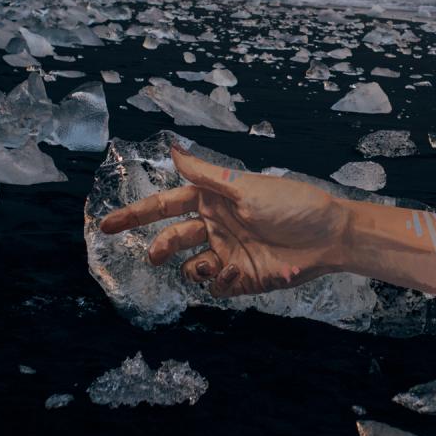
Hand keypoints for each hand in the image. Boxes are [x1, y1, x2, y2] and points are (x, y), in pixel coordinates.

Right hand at [99, 144, 350, 296]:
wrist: (329, 237)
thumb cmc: (291, 203)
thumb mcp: (245, 186)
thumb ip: (205, 174)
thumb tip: (171, 149)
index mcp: (212, 200)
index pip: (165, 206)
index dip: (135, 215)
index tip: (106, 225)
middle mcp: (215, 226)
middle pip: (172, 238)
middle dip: (161, 247)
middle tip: (156, 255)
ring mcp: (227, 253)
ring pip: (190, 267)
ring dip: (195, 267)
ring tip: (215, 262)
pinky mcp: (241, 279)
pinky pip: (215, 287)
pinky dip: (220, 282)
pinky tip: (238, 271)